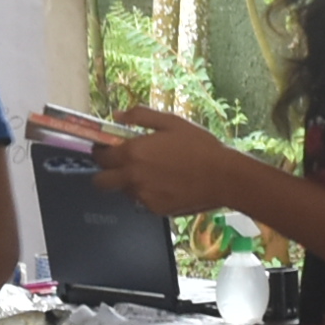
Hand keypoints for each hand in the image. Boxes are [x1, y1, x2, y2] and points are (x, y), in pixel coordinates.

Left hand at [92, 108, 258, 220]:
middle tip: (120, 165)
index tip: (106, 148)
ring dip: (129, 182)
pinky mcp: (155, 210)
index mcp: (133, 153)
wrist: (224, 177)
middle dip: (105, 173)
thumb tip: (117, 115)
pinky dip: (148, 193)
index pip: (100, 156)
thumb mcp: (171, 122)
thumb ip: (140, 116)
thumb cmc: (200, 146)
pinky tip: (167, 184)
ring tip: (154, 172)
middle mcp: (133, 177)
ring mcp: (143, 196)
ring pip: (123, 191)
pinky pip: (142, 201)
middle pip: (100, 181)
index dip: (100, 151)